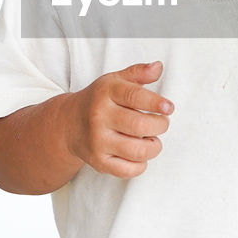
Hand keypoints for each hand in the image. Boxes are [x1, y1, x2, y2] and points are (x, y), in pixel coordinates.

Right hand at [68, 61, 172, 178]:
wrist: (69, 124)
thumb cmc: (99, 101)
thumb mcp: (115, 81)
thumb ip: (138, 73)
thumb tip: (158, 67)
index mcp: (106, 93)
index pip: (135, 96)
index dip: (156, 103)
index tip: (169, 107)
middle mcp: (99, 117)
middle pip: (140, 125)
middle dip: (160, 125)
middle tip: (161, 123)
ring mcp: (97, 141)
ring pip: (137, 150)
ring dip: (154, 146)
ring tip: (152, 139)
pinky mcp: (98, 161)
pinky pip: (128, 170)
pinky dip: (141, 164)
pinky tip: (139, 154)